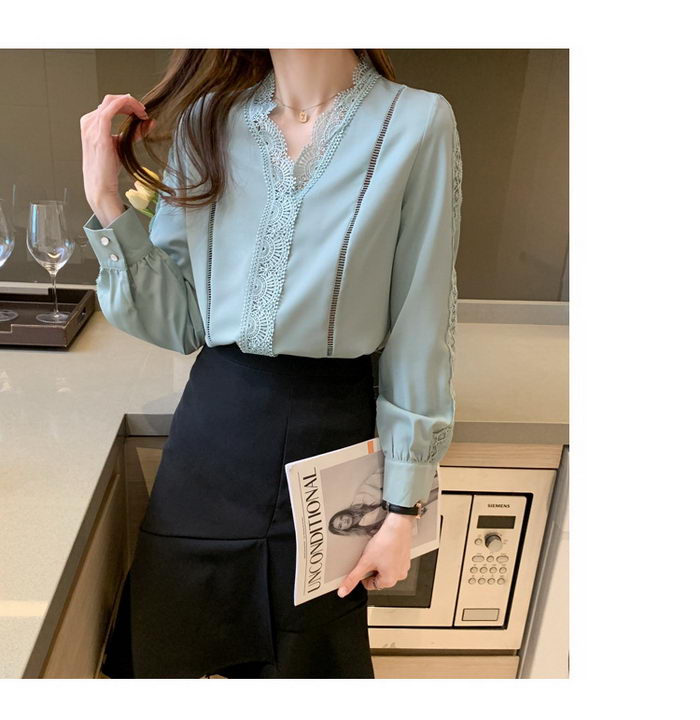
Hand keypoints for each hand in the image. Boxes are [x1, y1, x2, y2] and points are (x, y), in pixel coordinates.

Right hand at [80, 93, 154, 224]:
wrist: (100, 186)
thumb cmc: (108, 169)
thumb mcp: (121, 146)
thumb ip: (133, 133)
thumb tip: (149, 123)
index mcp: (91, 124)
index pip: (109, 105)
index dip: (126, 104)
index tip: (141, 111)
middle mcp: (89, 124)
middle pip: (109, 100)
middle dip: (129, 102)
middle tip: (144, 111)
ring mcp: (91, 129)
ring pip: (110, 102)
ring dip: (130, 104)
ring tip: (143, 113)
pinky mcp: (99, 136)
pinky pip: (109, 112)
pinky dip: (124, 106)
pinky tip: (137, 112)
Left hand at [337, 512, 414, 596]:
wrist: (397, 526)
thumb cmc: (385, 543)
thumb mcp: (364, 562)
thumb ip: (353, 578)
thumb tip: (343, 591)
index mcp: (390, 581)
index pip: (371, 585)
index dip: (363, 575)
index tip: (362, 565)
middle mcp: (399, 576)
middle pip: (379, 577)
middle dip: (372, 568)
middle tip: (370, 556)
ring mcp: (404, 566)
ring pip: (386, 568)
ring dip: (380, 562)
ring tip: (378, 551)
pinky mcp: (405, 557)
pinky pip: (393, 561)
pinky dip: (387, 556)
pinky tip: (384, 547)